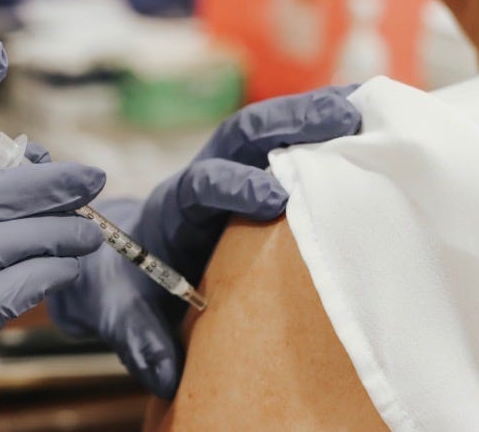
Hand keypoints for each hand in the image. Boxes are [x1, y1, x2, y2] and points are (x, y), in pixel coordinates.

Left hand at [48, 85, 360, 397]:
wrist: (114, 264)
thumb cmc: (120, 286)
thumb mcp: (118, 313)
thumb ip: (137, 335)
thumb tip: (165, 372)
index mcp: (171, 209)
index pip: (200, 183)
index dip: (234, 186)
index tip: (275, 196)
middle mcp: (199, 178)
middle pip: (238, 136)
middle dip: (287, 123)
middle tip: (342, 116)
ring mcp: (225, 172)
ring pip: (264, 131)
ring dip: (310, 115)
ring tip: (364, 106)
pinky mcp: (248, 178)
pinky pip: (280, 144)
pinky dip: (316, 130)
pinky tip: (357, 125)